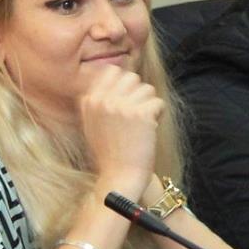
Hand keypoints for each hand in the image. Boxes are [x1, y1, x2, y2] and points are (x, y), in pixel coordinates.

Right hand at [77, 64, 163, 200]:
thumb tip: (113, 72)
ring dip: (148, 105)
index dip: (124, 84)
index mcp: (90, 100)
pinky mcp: (141, 113)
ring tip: (142, 124)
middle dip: (138, 93)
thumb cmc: (109, 153)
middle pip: (131, 77)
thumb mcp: (92, 124)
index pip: (112, 71)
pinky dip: (158, 115)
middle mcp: (104, 100)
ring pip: (147, 89)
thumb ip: (98, 99)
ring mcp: (122, 106)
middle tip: (136, 114)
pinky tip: (149, 130)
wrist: (119, 177)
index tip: (127, 101)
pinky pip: (158, 102)